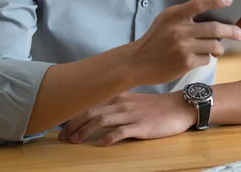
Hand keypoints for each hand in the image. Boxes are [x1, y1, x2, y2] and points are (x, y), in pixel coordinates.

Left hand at [58, 91, 196, 145]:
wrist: (178, 107)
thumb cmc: (155, 107)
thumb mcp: (133, 101)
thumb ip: (115, 104)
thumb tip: (96, 111)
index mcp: (119, 97)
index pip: (92, 102)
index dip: (75, 114)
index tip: (62, 125)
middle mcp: (122, 104)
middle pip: (92, 111)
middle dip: (74, 123)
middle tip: (62, 136)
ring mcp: (131, 115)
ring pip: (103, 120)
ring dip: (86, 130)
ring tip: (75, 141)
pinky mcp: (141, 126)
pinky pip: (122, 131)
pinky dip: (109, 137)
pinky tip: (100, 144)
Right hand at [131, 0, 240, 85]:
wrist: (138, 61)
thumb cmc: (155, 39)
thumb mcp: (165, 20)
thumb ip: (184, 15)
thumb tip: (212, 14)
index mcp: (175, 15)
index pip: (198, 4)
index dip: (216, 0)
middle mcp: (180, 30)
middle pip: (214, 28)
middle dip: (231, 31)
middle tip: (240, 33)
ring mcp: (183, 47)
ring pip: (214, 45)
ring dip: (220, 47)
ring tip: (218, 48)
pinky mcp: (185, 63)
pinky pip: (206, 59)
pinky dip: (207, 58)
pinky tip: (200, 57)